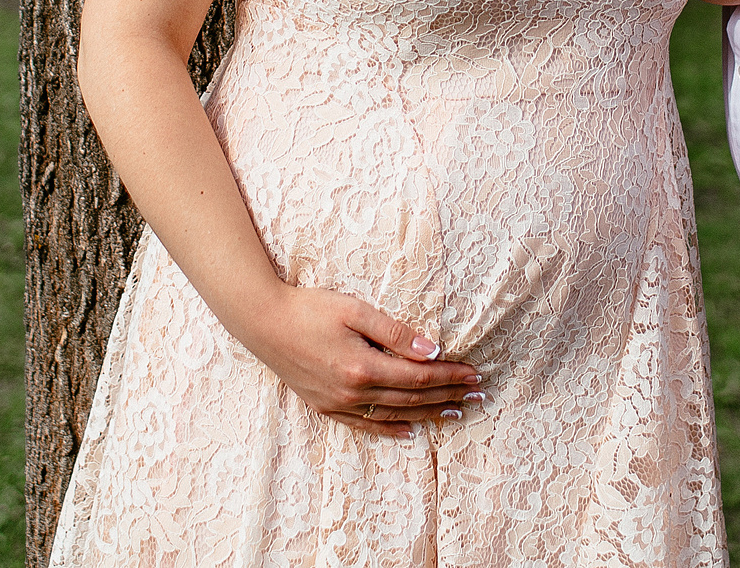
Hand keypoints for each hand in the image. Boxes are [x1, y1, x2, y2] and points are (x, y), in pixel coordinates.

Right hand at [228, 283, 483, 437]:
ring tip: (456, 413)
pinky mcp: (324, 405)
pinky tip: (408, 431)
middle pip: (412, 399)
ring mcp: (338, 403)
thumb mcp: (354, 310)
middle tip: (478, 396)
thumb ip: (395, 332)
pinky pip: (364, 425)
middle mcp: (353, 393)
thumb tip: (432, 350)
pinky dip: (390, 429)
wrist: (261, 321)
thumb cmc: (308, 308)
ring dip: (428, 415)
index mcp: (363, 368)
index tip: (475, 375)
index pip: (419, 377)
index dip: (450, 377)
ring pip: (393, 415)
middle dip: (448, 397)